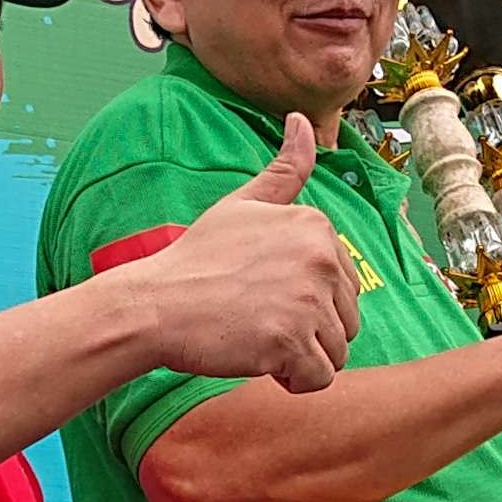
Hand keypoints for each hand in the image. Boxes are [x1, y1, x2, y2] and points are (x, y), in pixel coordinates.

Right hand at [127, 114, 362, 390]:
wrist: (156, 304)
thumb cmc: (196, 258)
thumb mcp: (242, 204)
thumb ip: (284, 170)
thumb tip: (302, 120)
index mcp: (316, 226)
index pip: (343, 285)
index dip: (305, 299)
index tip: (263, 293)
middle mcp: (320, 258)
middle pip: (346, 320)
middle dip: (308, 331)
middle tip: (258, 319)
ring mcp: (307, 300)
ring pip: (335, 352)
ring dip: (301, 358)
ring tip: (258, 339)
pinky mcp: (291, 340)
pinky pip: (319, 378)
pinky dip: (294, 380)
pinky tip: (260, 361)